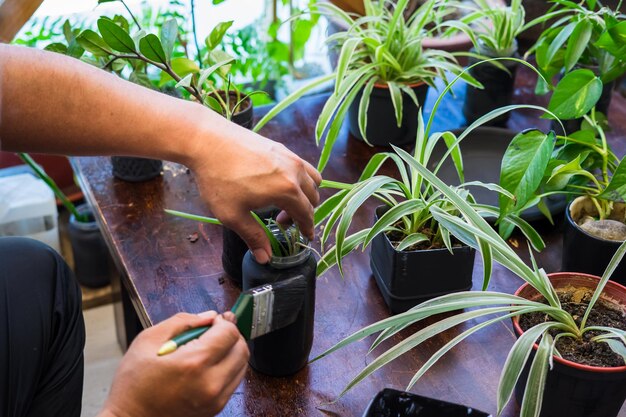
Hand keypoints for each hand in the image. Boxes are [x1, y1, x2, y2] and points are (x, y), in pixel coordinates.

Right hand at [100, 311, 247, 416]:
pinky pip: (234, 381)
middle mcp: (210, 383)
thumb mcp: (148, 340)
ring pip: (242, 365)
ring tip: (209, 350)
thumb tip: (208, 316)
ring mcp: (215, 399)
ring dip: (231, 352)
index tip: (211, 322)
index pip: (230, 333)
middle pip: (241, 349)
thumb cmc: (133, 384)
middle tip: (213, 332)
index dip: (222, 322)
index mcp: (194, 363)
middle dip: (230, 335)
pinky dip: (227, 368)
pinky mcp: (216, 408)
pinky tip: (208, 366)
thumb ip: (182, 322)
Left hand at [188, 120, 321, 263]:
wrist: (206, 140)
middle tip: (283, 221)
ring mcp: (289, 156)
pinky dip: (300, 178)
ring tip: (285, 201)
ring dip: (306, 194)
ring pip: (312, 178)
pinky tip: (278, 182)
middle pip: (313, 197)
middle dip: (304, 213)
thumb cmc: (218, 178)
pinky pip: (302, 165)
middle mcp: (294, 171)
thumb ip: (253, 236)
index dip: (307, 228)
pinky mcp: (280, 147)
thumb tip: (266, 258)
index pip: (307, 214)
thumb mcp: (233, 214)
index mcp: (287, 190)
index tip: (305, 237)